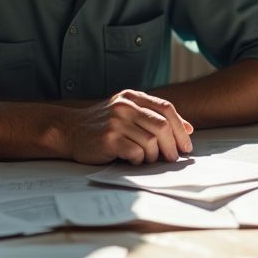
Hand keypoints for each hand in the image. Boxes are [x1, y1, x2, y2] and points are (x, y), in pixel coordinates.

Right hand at [65, 89, 193, 164]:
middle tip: (173, 158)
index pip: (166, 109)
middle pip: (162, 126)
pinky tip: (133, 160)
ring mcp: (116, 121)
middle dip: (172, 145)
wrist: (69, 130)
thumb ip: (153, 116)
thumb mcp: (126, 112)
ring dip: (154, 155)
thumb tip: (188, 128)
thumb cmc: (102, 124)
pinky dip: (139, 160)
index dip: (181, 128)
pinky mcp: (108, 138)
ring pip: (151, 141)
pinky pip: (136, 152)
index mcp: (132, 97)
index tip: (186, 145)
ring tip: (148, 159)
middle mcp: (125, 106)